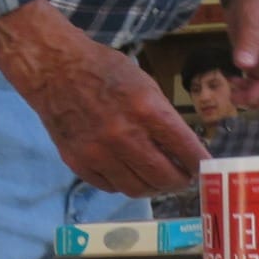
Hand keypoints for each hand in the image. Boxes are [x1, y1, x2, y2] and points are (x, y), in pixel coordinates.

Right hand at [0, 0, 207, 195]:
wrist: (54, 70)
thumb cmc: (105, 70)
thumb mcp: (145, 84)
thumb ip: (164, 117)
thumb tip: (183, 147)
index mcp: (147, 110)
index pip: (186, 150)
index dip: (200, 164)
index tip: (204, 168)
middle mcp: (124, 136)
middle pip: (164, 177)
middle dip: (180, 181)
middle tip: (183, 178)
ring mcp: (99, 153)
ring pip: (137, 189)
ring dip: (153, 188)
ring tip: (158, 181)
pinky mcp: (78, 163)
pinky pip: (110, 186)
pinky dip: (125, 183)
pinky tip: (130, 174)